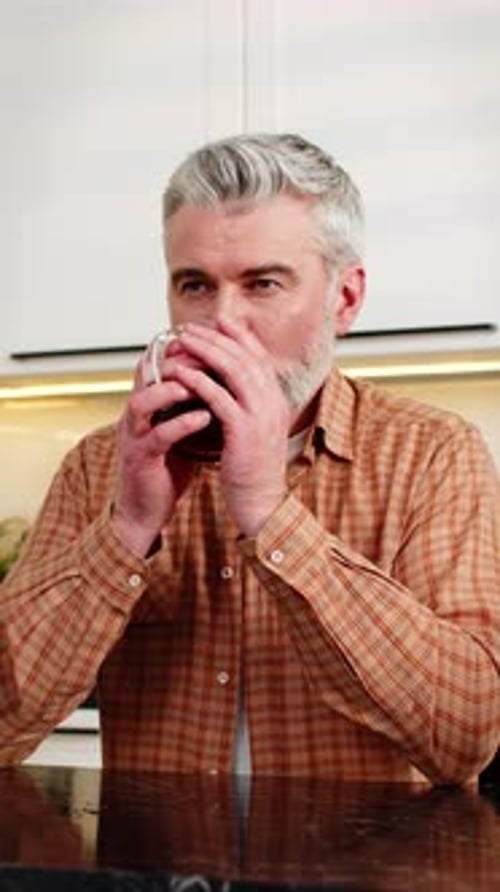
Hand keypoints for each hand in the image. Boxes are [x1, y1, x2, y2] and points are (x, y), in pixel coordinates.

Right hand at [111, 358, 210, 555]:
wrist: (146, 512)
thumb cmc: (166, 469)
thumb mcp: (179, 429)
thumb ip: (192, 405)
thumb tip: (221, 382)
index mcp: (146, 405)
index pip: (156, 364)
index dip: (178, 348)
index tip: (209, 340)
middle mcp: (135, 416)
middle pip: (145, 374)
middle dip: (174, 360)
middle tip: (205, 353)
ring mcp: (134, 436)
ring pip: (143, 401)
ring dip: (171, 389)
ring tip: (200, 382)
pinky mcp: (140, 459)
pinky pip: (157, 436)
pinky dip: (180, 424)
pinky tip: (204, 417)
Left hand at [171, 316, 290, 535]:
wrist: (262, 503)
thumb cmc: (252, 470)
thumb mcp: (256, 430)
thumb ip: (248, 405)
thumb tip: (231, 385)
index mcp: (276, 400)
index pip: (258, 356)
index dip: (238, 335)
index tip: (218, 321)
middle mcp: (272, 402)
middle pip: (244, 356)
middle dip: (216, 337)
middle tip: (191, 327)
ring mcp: (260, 415)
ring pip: (233, 370)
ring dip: (205, 351)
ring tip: (183, 341)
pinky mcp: (244, 431)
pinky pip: (218, 397)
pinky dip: (198, 381)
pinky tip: (180, 373)